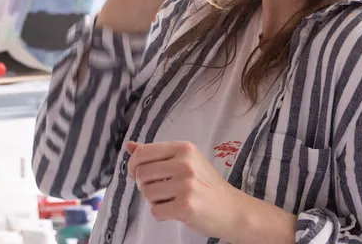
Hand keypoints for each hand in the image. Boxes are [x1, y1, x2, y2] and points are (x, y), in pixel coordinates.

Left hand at [125, 141, 239, 239]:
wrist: (232, 209)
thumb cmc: (206, 185)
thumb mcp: (186, 161)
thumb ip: (156, 154)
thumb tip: (129, 146)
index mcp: (183, 148)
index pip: (143, 152)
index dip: (133, 165)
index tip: (137, 174)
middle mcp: (185, 163)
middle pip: (141, 174)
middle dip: (144, 185)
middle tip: (160, 191)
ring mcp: (186, 185)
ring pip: (146, 193)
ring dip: (154, 201)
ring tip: (171, 200)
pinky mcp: (186, 206)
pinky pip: (155, 211)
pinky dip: (161, 214)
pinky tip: (175, 211)